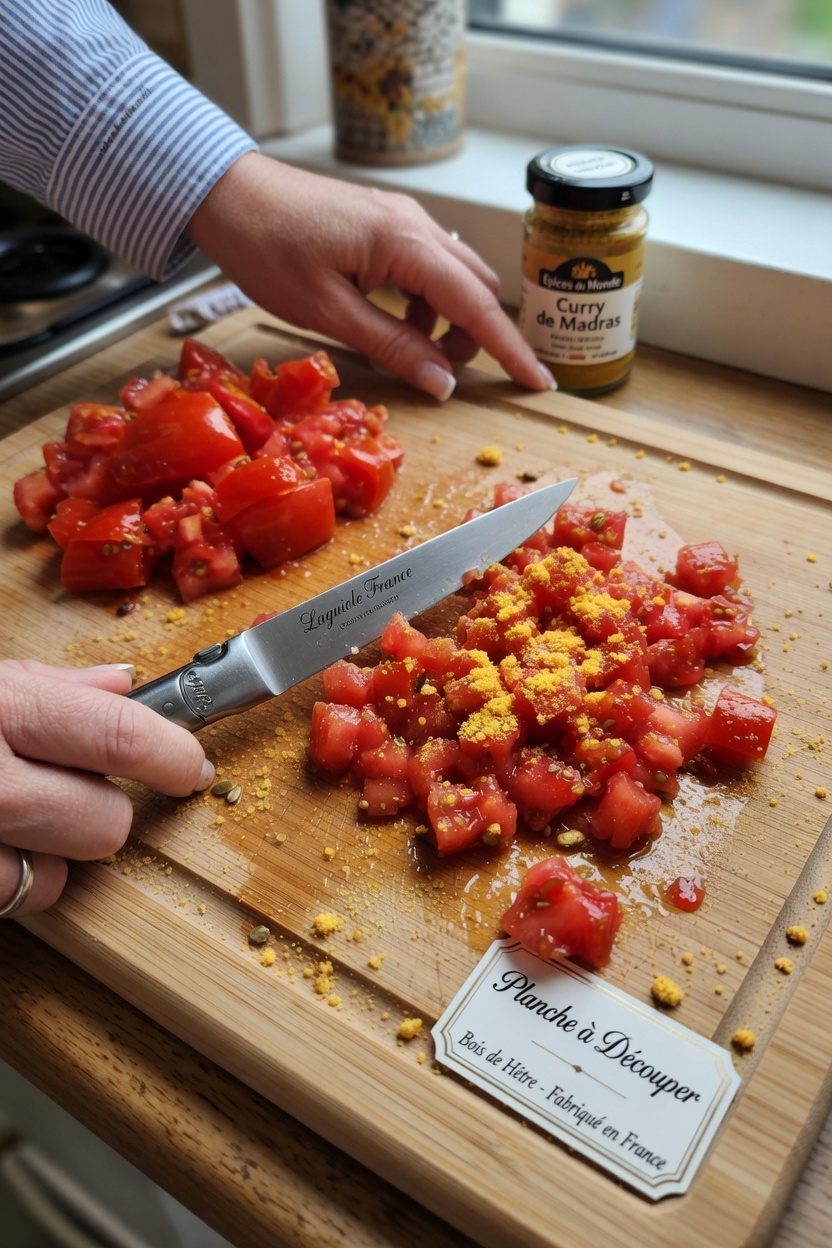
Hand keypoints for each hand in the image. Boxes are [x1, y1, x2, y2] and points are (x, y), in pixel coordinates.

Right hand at [0, 661, 214, 917]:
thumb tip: (122, 682)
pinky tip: (1, 845)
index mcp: (6, 707)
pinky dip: (19, 879)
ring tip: (22, 821)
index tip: (193, 769)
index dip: (173, 758)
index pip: (121, 737)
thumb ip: (54, 686)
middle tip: (83, 792)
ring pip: (61, 875)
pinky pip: (19, 897)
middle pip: (106, 822)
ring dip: (58, 855)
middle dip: (110, 813)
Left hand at [185, 151, 554, 400]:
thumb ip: (392, 347)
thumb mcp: (328, 313)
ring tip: (413, 351)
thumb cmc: (267, 250)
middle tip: (447, 375)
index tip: (540, 382)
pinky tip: (394, 321)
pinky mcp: (388, 222)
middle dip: (478, 338)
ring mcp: (404, 219)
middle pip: (478, 288)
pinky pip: (430, 267)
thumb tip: (444, 383)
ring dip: (450, 321)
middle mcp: (417, 225)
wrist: (228, 194)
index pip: (477, 306)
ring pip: (457, 278)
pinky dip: (427, 302)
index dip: (511, 350)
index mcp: (405, 244)